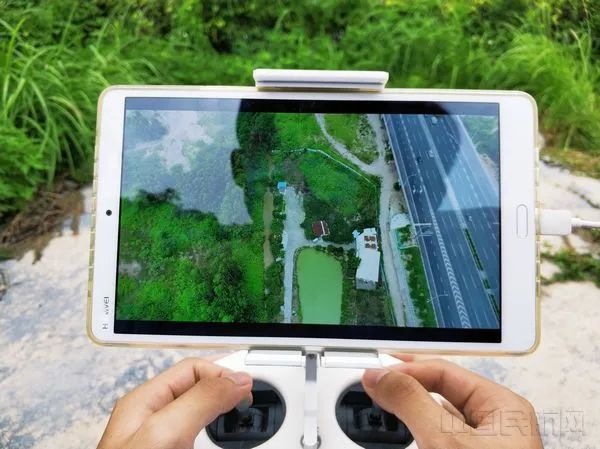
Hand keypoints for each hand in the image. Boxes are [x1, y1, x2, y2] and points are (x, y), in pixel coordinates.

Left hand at [98, 357, 252, 448]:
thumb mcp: (164, 433)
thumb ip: (200, 401)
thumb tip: (236, 380)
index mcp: (146, 403)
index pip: (193, 370)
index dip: (223, 374)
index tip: (247, 390)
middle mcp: (153, 422)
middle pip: (201, 392)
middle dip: (228, 394)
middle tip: (250, 403)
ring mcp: (163, 446)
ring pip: (204, 420)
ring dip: (226, 420)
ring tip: (242, 423)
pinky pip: (203, 443)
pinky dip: (220, 442)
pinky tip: (225, 445)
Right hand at [362, 356, 542, 448]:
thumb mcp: (446, 441)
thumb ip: (411, 402)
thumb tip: (380, 376)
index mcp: (502, 409)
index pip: (444, 372)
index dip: (407, 370)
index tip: (374, 377)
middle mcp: (494, 427)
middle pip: (439, 393)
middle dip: (405, 388)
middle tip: (373, 386)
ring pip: (434, 418)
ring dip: (407, 413)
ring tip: (382, 408)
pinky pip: (435, 442)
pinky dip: (413, 437)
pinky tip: (400, 437)